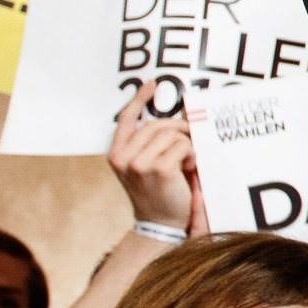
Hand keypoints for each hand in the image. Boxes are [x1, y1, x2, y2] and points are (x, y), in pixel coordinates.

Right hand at [108, 82, 195, 228]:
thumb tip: (174, 117)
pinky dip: (191, 154)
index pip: (126, 120)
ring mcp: (139, 163)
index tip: (152, 84)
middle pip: (157, 124)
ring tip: (185, 163)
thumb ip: (149, 144)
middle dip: (179, 128)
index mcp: (116, 154)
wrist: (161, 223)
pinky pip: (183, 146)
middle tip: (191, 139)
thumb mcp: (144, 166)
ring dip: (186, 145)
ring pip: (172, 134)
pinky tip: (188, 169)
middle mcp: (123, 157)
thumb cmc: (159, 191)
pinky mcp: (158, 169)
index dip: (139, 99)